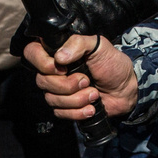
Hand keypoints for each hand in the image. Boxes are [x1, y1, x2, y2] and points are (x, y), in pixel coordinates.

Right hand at [23, 31, 138, 122]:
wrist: (126, 88)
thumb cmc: (112, 64)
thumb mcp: (98, 46)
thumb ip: (78, 43)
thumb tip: (59, 57)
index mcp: (57, 52)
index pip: (31, 53)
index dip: (42, 63)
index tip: (62, 67)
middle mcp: (53, 71)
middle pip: (42, 81)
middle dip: (67, 85)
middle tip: (87, 80)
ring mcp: (58, 91)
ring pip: (52, 99)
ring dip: (76, 99)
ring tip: (94, 94)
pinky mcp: (66, 107)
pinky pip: (60, 114)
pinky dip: (78, 112)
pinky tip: (91, 107)